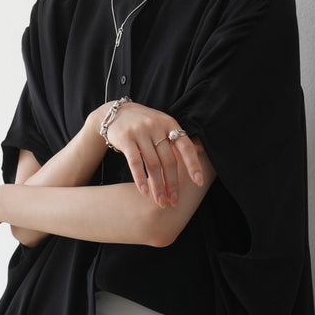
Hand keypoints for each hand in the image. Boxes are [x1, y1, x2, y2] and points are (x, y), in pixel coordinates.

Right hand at [88, 101, 204, 207]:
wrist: (115, 113)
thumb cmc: (144, 124)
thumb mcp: (161, 126)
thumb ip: (173, 142)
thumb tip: (191, 168)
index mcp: (170, 124)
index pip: (186, 147)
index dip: (193, 165)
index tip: (199, 182)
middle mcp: (157, 127)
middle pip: (169, 160)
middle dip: (173, 183)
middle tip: (174, 201)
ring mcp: (140, 132)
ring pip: (153, 164)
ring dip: (158, 186)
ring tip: (161, 202)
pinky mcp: (125, 138)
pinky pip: (135, 162)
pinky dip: (140, 178)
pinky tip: (144, 191)